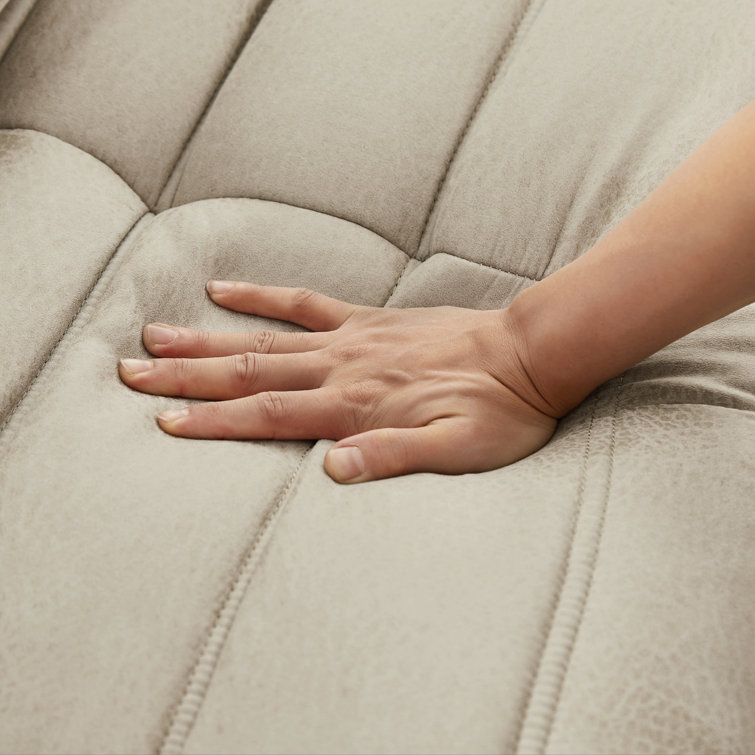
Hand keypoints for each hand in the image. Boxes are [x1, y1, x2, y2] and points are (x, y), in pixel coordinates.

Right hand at [119, 281, 557, 482]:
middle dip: (187, 378)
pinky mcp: (367, 320)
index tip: (163, 424)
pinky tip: (226, 289)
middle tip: (130, 374)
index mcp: (356, 405)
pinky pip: (305, 302)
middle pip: (249, 371)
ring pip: (264, 337)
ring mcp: (351, 339)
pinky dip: (262, 295)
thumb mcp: (459, 452)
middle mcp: (342, 368)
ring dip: (206, 340)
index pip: (269, 414)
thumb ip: (394, 457)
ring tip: (155, 336)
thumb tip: (333, 471)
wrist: (531, 354)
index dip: (213, 421)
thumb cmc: (499, 411)